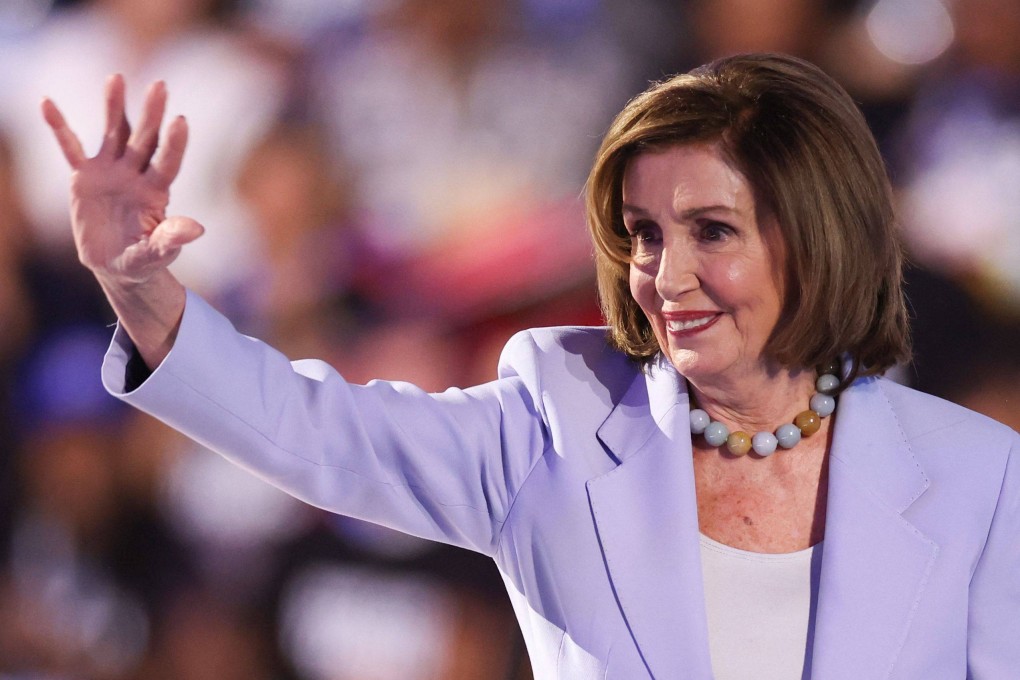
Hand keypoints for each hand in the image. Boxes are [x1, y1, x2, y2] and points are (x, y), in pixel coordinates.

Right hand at [42, 74, 202, 285]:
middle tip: (160, 86)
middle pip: (145, 139)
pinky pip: (70, 148)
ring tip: (116, 78)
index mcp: (156, 193)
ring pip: (114, 133)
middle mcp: (136, 175)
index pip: (168, 163)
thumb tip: (197, 229)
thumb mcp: (156, 254)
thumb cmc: (143, 260)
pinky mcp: (84, 176)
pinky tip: (47, 103)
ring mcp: (111, 172)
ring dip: (115, 106)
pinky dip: (59, 127)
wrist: (117, 266)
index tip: (181, 121)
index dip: (174, 144)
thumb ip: (171, 240)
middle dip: (152, 114)